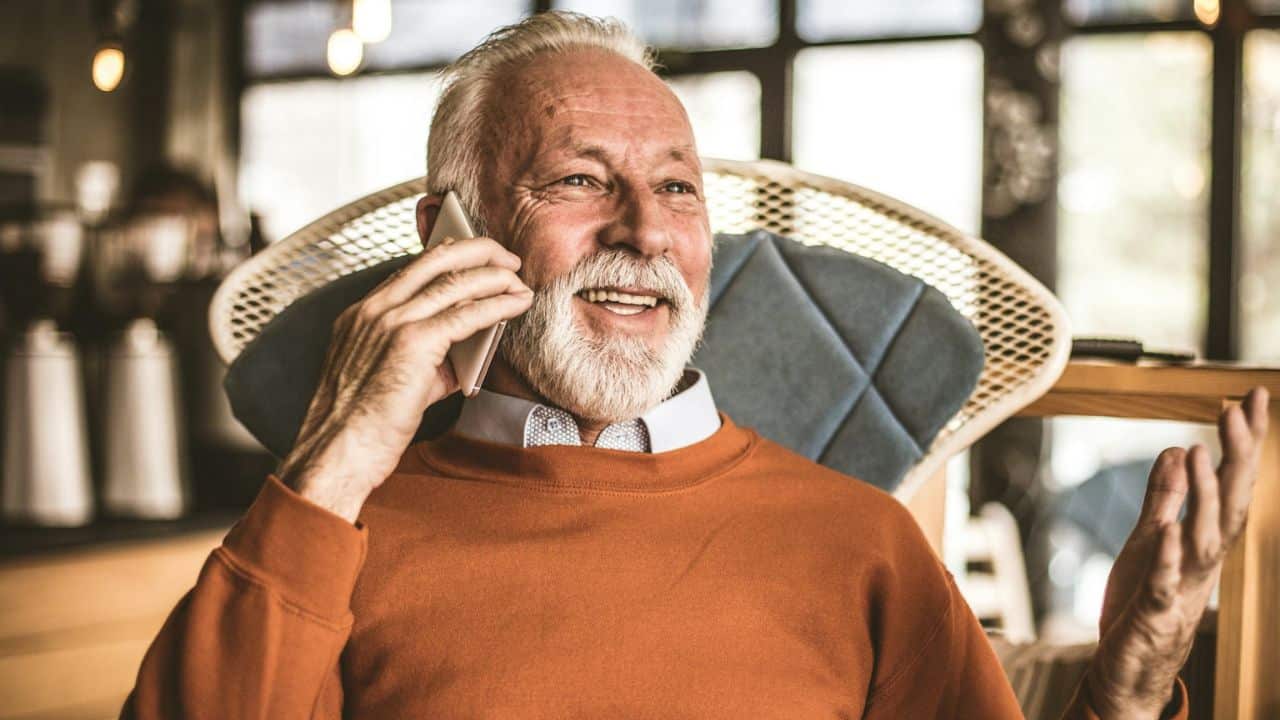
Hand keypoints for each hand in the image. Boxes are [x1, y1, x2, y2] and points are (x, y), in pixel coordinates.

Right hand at [277, 237, 531, 521]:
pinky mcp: (413, 342)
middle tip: (506, 258)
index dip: (448, 256)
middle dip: (477, 251)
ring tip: (519, 281)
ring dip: (495, 277)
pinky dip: (499, 304)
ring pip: (455, 282)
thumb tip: (471, 344)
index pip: (411, 269)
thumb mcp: (389, 376)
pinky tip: (519, 303)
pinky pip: (467, 313)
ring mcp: (391, 322)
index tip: (474, 255)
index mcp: (362, 313)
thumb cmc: (364, 425)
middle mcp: (374, 309)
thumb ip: (426, 354)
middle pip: (435, 260)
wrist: (339, 451)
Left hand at [1078, 387, 1269, 718]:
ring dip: (1206, 497)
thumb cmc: (1143, 600)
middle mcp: (1203, 559)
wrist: (1130, 666)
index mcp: (1202, 538)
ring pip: (1204, 538)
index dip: (1244, 442)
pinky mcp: (1154, 610)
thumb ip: (1164, 498)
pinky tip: (1169, 528)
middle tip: (1237, 409)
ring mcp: (1183, 584)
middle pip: (1230, 503)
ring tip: (1202, 452)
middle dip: (1237, 457)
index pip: (1231, 484)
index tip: (1252, 397)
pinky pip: (1164, 580)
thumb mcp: (1148, 537)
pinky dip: (1168, 554)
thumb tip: (1177, 451)